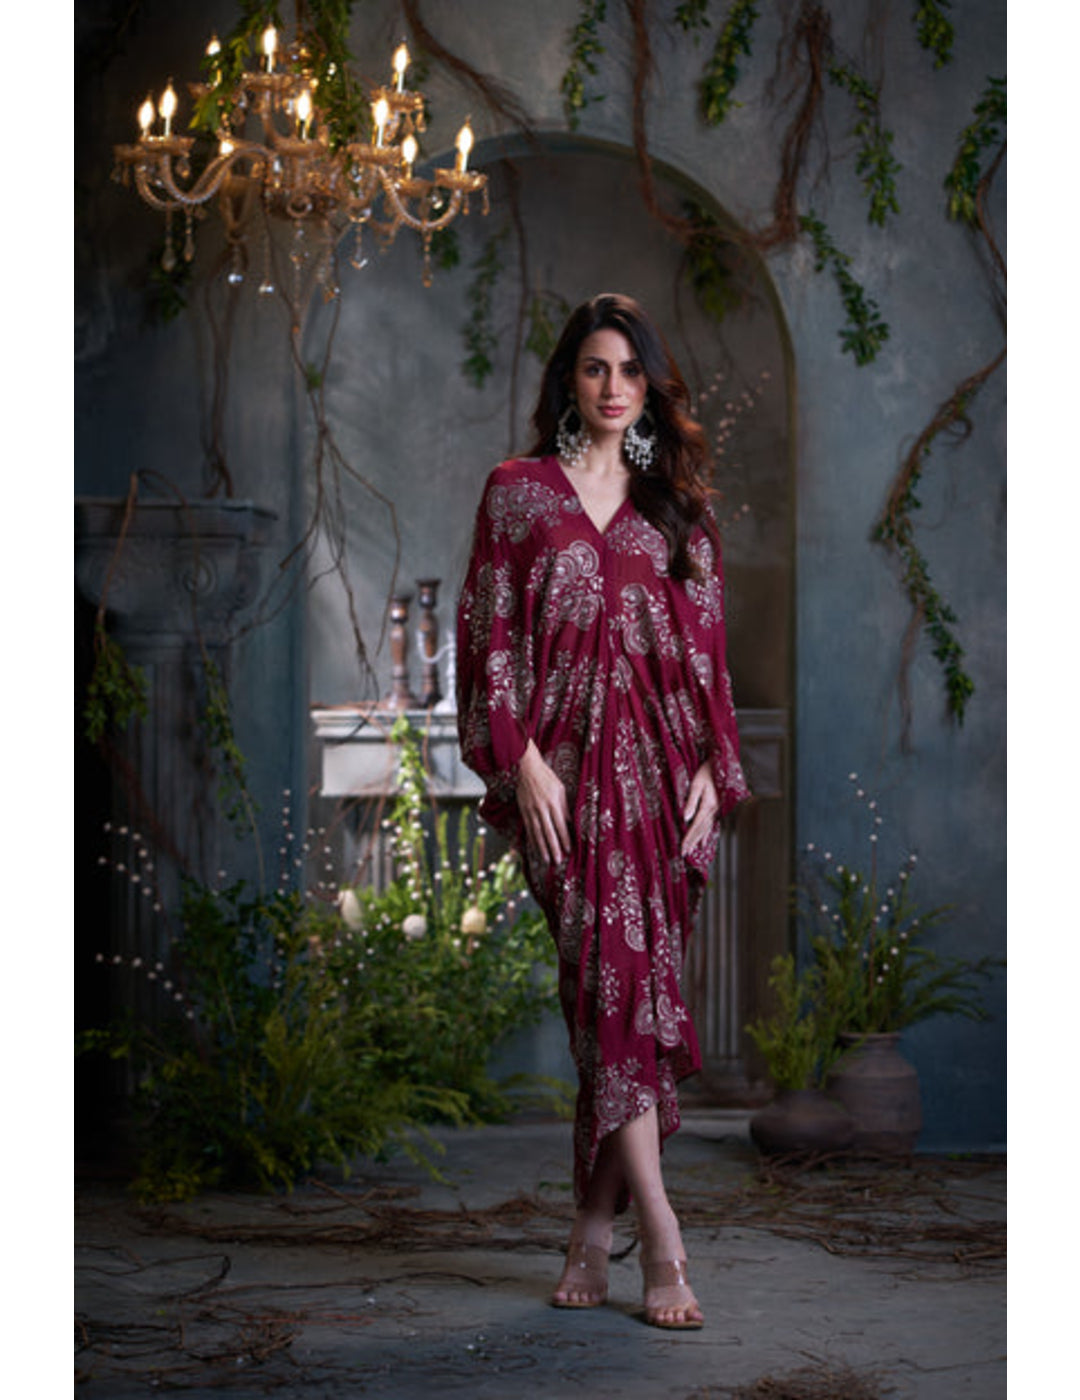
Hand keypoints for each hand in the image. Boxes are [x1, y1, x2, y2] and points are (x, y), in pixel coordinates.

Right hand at [516, 740, 570, 864]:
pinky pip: (528, 828)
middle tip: (558, 861)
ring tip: (546, 859)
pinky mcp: (523, 810)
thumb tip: (568, 822)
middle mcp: (541, 808)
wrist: (525, 767)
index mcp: (553, 802)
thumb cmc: (546, 776)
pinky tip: (535, 847)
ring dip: (542, 847)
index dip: (564, 838)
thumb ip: (564, 806)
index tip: (569, 849)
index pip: (560, 825)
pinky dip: (532, 839)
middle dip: (554, 847)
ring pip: (537, 833)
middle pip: (548, 832)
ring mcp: (531, 810)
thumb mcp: (560, 789)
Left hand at [681, 761, 718, 855]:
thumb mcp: (697, 784)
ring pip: (707, 828)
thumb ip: (691, 801)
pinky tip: (705, 841)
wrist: (722, 763)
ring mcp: (717, 809)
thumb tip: (685, 818)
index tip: (682, 849)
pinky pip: (712, 824)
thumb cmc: (707, 771)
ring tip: (693, 850)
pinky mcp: (717, 807)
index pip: (696, 826)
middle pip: (701, 830)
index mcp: (708, 805)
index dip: (689, 838)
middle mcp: (714, 810)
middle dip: (692, 842)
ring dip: (699, 840)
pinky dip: (707, 834)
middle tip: (684, 854)